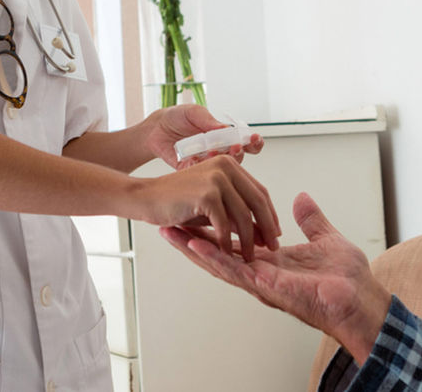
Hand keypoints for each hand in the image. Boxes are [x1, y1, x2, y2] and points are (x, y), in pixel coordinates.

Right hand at [136, 154, 279, 260]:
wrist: (146, 197)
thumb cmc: (179, 201)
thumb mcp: (215, 205)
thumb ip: (238, 214)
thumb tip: (266, 232)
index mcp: (230, 164)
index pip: (260, 191)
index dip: (270, 214)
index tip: (275, 232)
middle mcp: (226, 166)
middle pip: (257, 202)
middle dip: (267, 228)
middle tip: (273, 247)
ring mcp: (216, 179)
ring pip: (243, 215)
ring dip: (249, 240)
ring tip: (250, 256)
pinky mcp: (206, 194)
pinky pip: (224, 224)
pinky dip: (227, 242)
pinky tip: (228, 254)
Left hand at [142, 104, 263, 168]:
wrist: (155, 128)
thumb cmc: (178, 117)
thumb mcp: (194, 112)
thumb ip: (209, 121)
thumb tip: (227, 129)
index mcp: (225, 136)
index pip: (247, 143)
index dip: (254, 142)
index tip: (254, 138)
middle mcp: (219, 151)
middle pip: (238, 158)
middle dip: (239, 153)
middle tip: (235, 147)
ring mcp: (207, 162)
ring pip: (222, 169)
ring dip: (220, 161)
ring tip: (213, 151)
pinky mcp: (192, 170)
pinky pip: (200, 173)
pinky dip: (200, 166)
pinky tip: (196, 157)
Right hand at [160, 192, 391, 362]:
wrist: (361, 301)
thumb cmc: (348, 278)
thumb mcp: (325, 238)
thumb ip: (311, 220)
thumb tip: (301, 199)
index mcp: (272, 262)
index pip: (234, 244)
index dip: (212, 231)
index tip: (192, 216)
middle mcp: (261, 273)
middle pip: (219, 254)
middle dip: (191, 242)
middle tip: (166, 225)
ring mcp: (262, 281)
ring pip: (220, 263)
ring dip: (195, 249)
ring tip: (170, 233)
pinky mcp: (268, 286)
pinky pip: (236, 271)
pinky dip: (215, 258)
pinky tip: (197, 245)